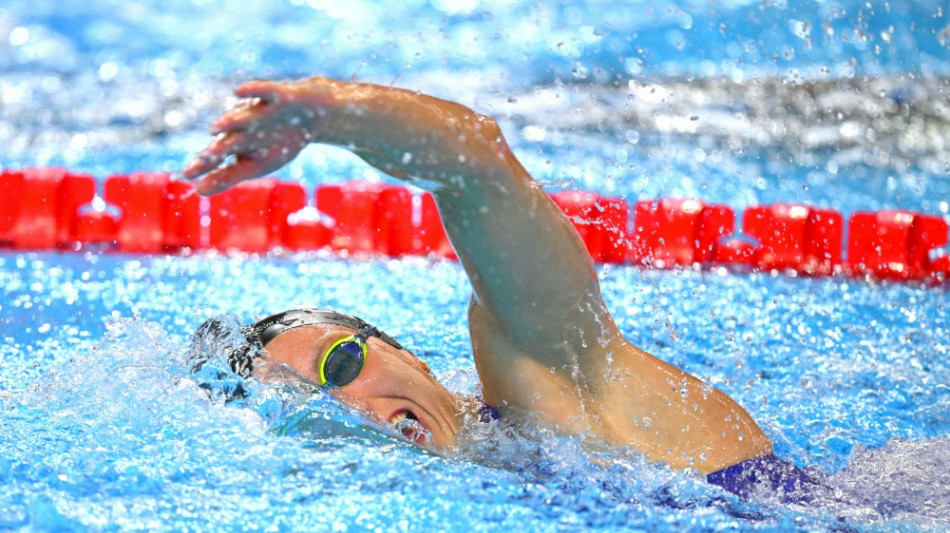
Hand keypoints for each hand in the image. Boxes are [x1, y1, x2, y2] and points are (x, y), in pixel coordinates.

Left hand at [182, 79, 332, 194]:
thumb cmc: (281, 141)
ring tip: (215, 129)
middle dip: (218, 149)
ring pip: (244, 117)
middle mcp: (244, 127)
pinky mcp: (278, 95)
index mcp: (238, 145)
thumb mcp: (258, 165)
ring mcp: (260, 111)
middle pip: (229, 139)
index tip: (185, 177)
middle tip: (205, 159)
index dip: (202, 166)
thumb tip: (198, 191)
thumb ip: (228, 177)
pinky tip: (238, 91)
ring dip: (230, 122)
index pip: (216, 157)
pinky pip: (264, 91)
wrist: (313, 114)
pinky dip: (253, 90)